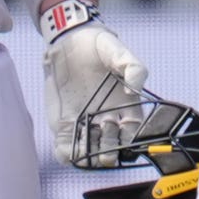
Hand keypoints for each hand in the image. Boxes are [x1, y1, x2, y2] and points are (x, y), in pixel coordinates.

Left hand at [43, 6, 150, 167]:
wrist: (69, 41)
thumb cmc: (99, 46)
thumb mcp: (120, 52)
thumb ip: (134, 69)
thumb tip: (134, 93)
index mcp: (125, 108)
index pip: (131, 133)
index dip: (130, 143)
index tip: (125, 145)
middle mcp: (106, 120)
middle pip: (110, 146)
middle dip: (108, 153)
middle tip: (104, 155)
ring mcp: (84, 123)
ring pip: (88, 149)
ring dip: (87, 157)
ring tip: (84, 157)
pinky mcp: (63, 123)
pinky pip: (65, 144)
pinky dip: (65, 153)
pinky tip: (66, 154)